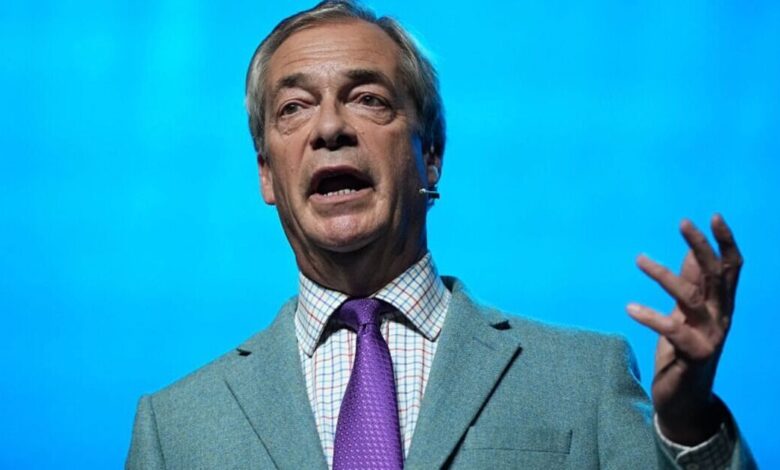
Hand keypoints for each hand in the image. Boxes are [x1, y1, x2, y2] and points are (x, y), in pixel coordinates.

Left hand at [627, 214, 741, 444]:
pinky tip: (630, 308)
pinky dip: (650, 316)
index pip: (730, 268)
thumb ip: (693, 284)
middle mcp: (721, 318)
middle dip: (700, 246)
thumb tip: (691, 251)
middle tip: (683, 222)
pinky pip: (672, 330)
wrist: (685, 398)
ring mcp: (710, 337)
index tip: (714, 216)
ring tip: (639, 258)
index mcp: (721, 305)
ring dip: (664, 275)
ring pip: (690, 298)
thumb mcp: (687, 313)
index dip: (725, 242)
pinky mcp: (694, 355)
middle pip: (714, 275)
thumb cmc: (683, 350)